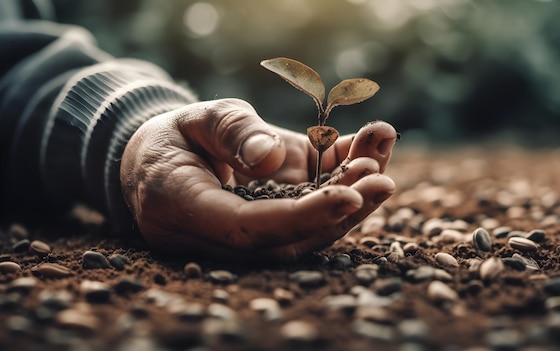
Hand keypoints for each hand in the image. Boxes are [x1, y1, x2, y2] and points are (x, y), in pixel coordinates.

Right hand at [120, 98, 395, 261]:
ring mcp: (254, 230)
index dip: (300, 218)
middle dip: (340, 212)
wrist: (164, 157)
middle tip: (381, 179)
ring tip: (381, 152)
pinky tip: (370, 146)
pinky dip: (343, 179)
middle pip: (288, 239)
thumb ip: (229, 133)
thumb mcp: (194, 118)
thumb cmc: (173, 136)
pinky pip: (311, 208)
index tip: (347, 197)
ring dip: (351, 197)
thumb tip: (270, 157)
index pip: (248, 229)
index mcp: (184, 211)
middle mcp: (221, 235)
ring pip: (307, 228)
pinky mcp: (276, 216)